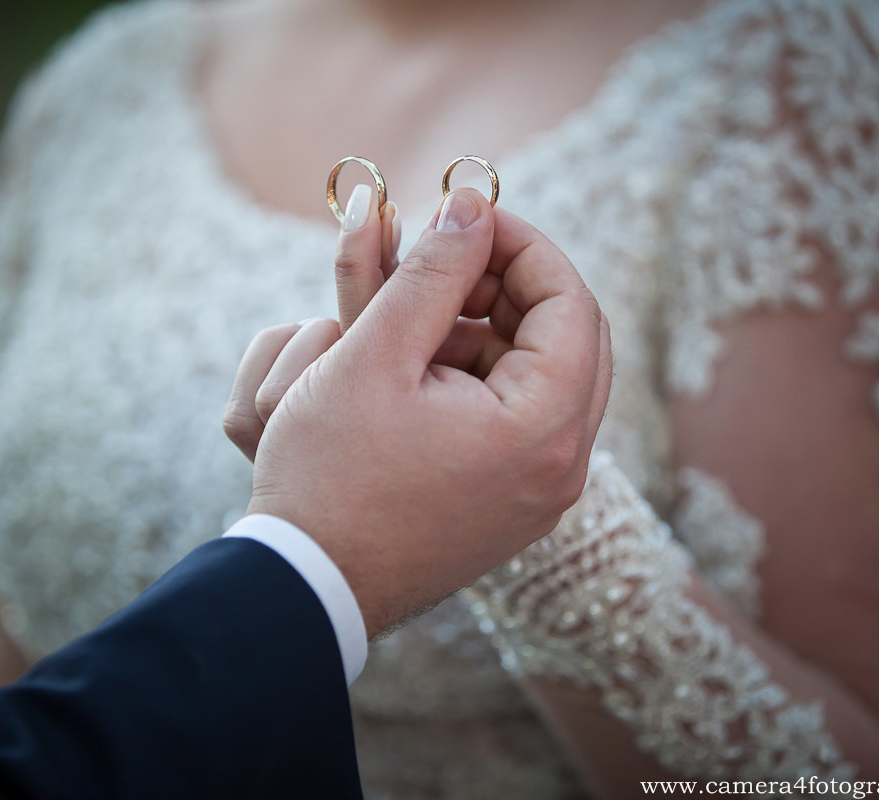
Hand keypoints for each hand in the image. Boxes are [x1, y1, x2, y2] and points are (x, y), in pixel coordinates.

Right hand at [224, 186, 611, 636]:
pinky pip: (516, 421)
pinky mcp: (509, 509)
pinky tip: (417, 370)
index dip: (521, 243)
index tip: (463, 218)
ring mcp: (539, 496)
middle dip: (507, 287)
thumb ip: (433, 272)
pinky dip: (477, 380)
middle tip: (444, 262)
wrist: (306, 587)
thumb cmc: (329, 475)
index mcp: (543, 429)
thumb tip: (471, 207)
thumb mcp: (374, 355)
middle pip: (568, 339)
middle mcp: (560, 468)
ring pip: (540, 379)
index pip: (572, 302)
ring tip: (415, 318)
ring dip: (487, 332)